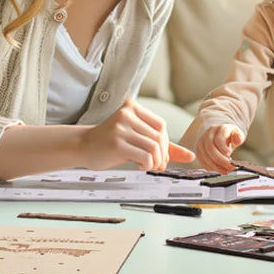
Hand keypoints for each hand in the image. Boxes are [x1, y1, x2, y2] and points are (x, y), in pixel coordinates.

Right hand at [79, 99, 193, 170]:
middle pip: (159, 137)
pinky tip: (140, 165)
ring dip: (155, 162)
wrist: (82, 146)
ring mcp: (121, 127)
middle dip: (162, 155)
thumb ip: (163, 145)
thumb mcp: (137, 138)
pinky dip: (148, 164)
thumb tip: (190, 155)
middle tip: (157, 165)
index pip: (161, 125)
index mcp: (132, 107)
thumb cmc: (110, 142)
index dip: (164, 144)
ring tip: (148, 166)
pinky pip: (145, 155)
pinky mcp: (117, 143)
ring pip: (154, 147)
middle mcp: (126, 114)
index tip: (161, 156)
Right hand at [194, 124, 243, 173]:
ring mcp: (201, 142)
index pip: (218, 139)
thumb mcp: (237, 134)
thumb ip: (239, 137)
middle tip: (229, 167)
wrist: (219, 134)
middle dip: (220, 160)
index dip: (223, 149)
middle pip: (210, 148)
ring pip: (205, 156)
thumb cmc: (230, 136)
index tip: (230, 156)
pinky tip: (219, 170)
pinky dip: (210, 167)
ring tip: (226, 171)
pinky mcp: (198, 151)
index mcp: (218, 129)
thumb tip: (238, 140)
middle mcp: (208, 134)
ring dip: (216, 166)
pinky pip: (202, 161)